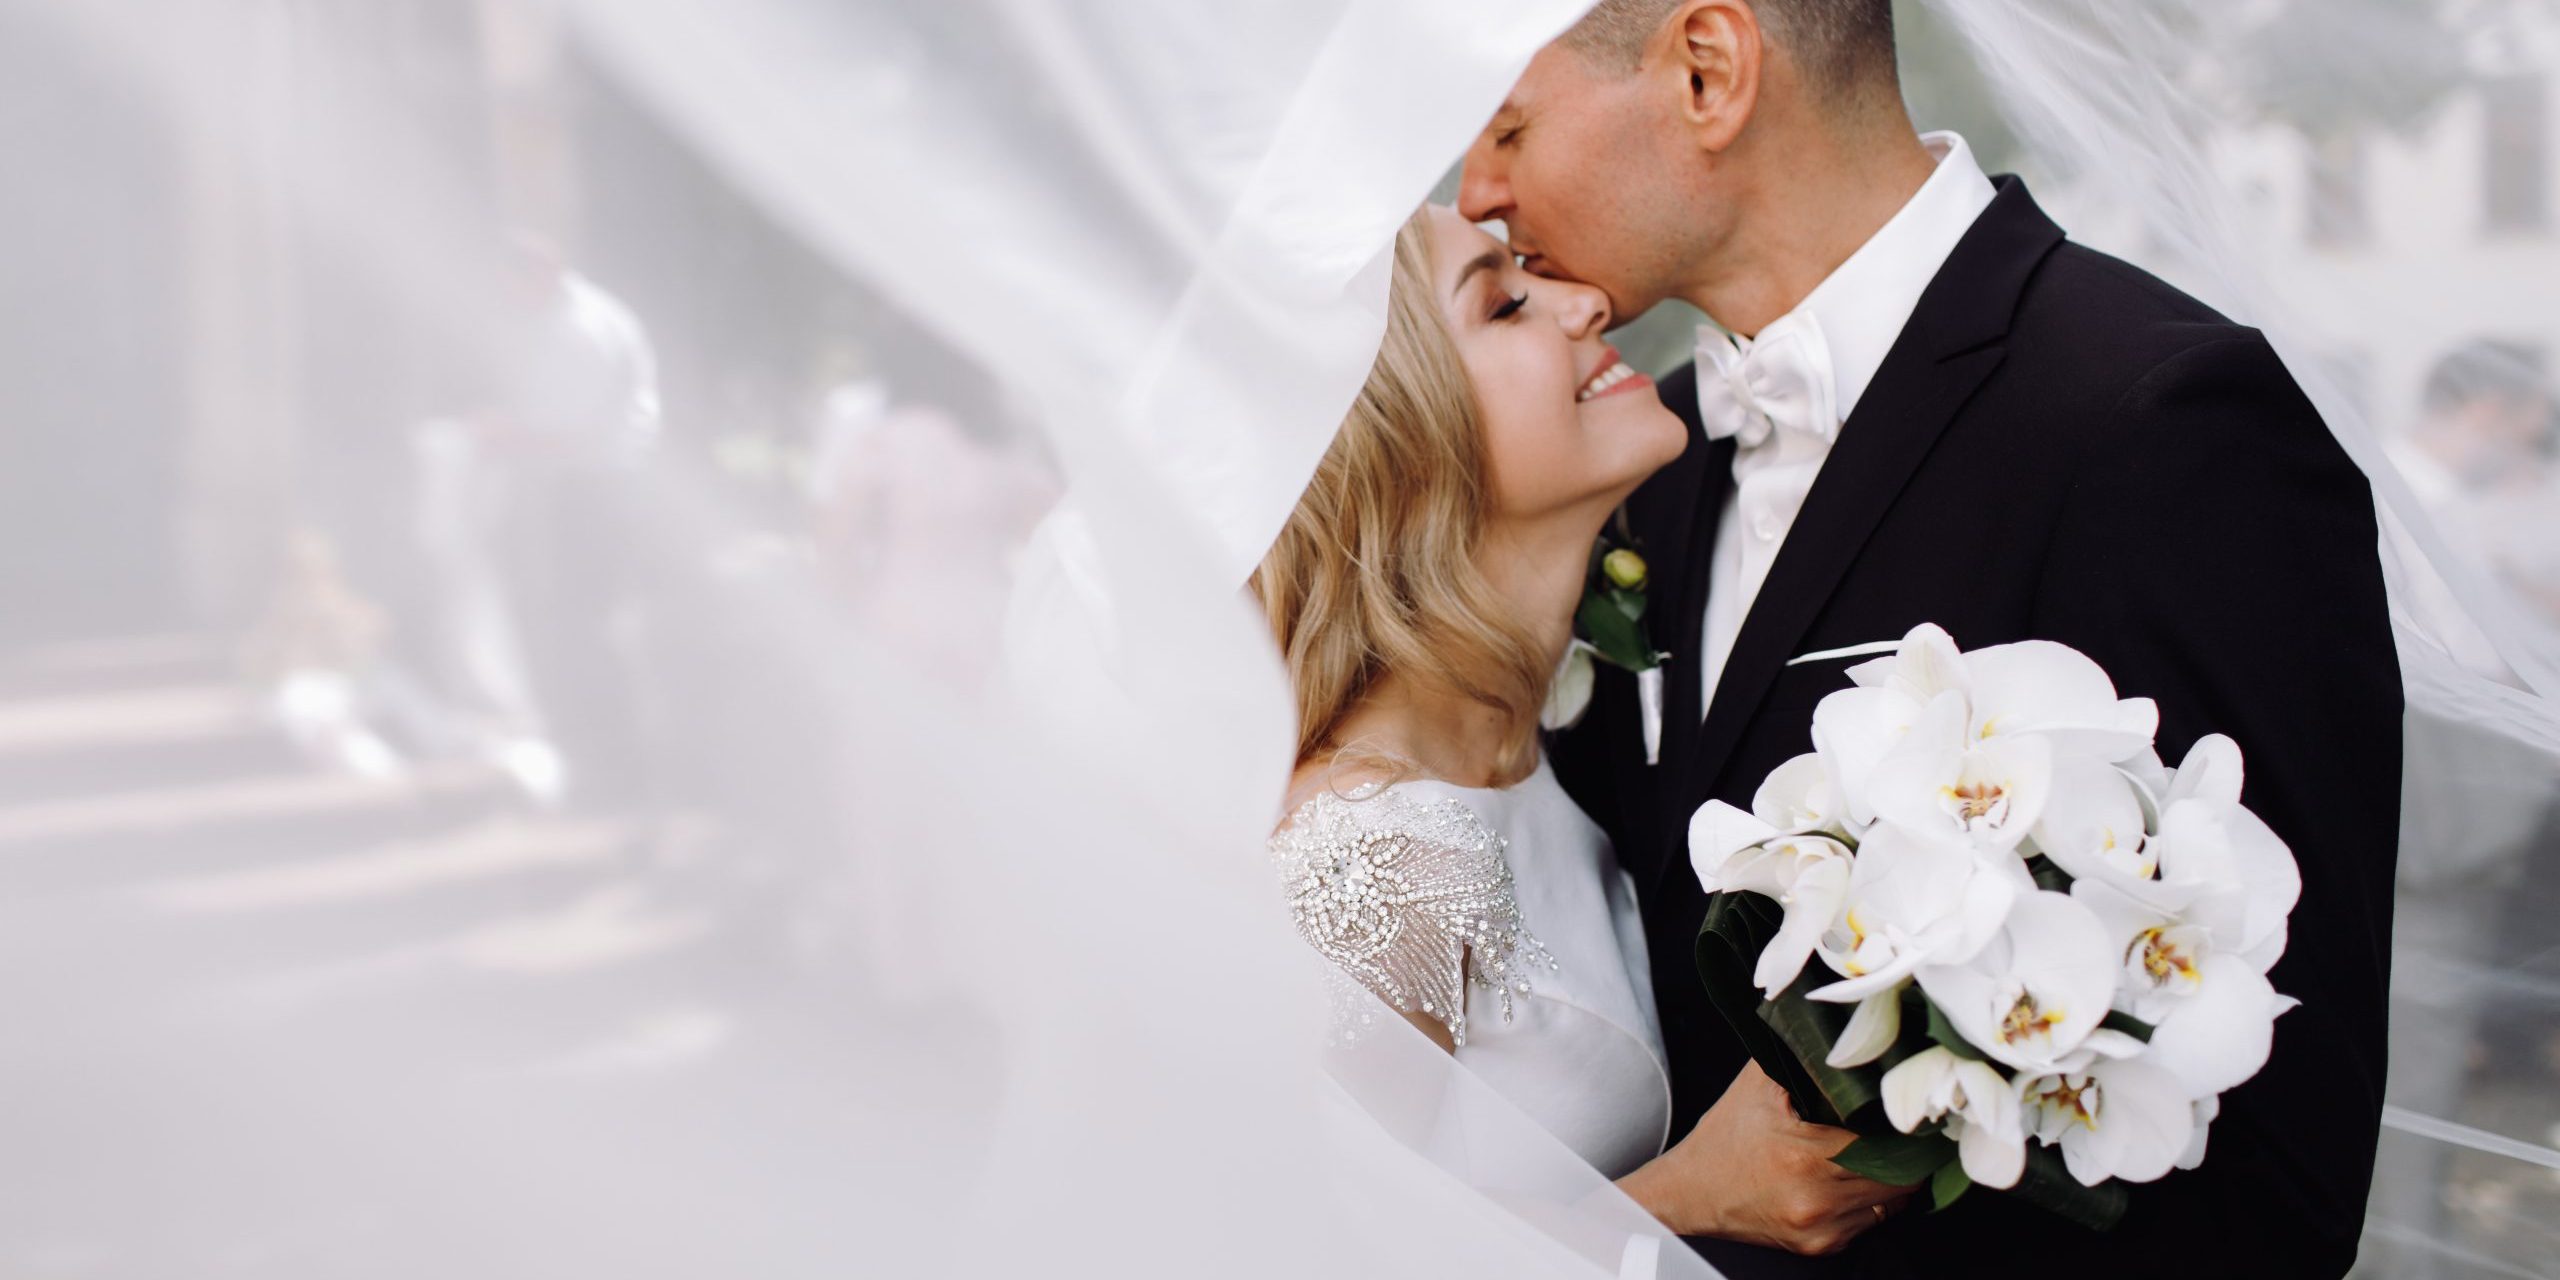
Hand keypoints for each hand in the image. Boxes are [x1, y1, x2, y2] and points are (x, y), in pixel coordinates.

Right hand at [1617, 1062, 1911, 1254]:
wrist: (1690, 1192)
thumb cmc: (1725, 1136)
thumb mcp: (1759, 1084)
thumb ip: (1802, 1054)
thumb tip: (1845, 1026)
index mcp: (1805, 1154)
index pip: (1889, 1143)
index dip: (1905, 1126)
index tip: (1908, 1111)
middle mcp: (1817, 1198)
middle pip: (1900, 1175)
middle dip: (1906, 1150)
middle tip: (1904, 1127)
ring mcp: (1822, 1228)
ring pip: (1892, 1200)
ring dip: (1894, 1176)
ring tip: (1880, 1150)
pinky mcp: (1823, 1245)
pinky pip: (1872, 1220)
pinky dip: (1871, 1198)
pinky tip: (1853, 1177)